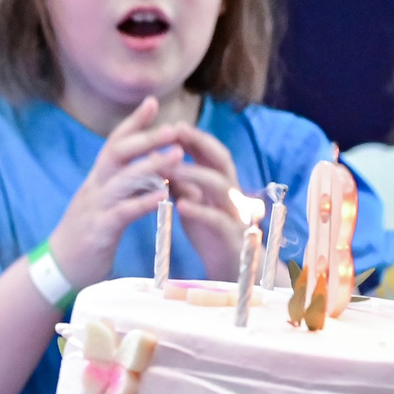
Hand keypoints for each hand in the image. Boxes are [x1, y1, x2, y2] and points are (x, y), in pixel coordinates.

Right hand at [44, 98, 200, 287]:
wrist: (58, 270)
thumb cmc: (86, 238)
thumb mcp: (103, 205)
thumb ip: (122, 187)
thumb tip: (147, 170)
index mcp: (97, 181)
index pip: (114, 143)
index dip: (133, 122)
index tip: (153, 102)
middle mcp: (94, 188)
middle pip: (117, 153)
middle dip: (146, 138)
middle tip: (174, 129)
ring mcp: (95, 208)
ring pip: (123, 179)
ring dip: (152, 165)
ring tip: (177, 156)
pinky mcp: (98, 231)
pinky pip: (123, 212)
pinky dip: (143, 201)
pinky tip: (164, 194)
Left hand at [163, 127, 245, 276]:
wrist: (230, 268)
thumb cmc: (209, 232)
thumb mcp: (192, 202)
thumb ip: (180, 183)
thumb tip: (158, 159)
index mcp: (222, 182)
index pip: (210, 151)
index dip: (194, 136)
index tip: (172, 125)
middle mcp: (232, 192)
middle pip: (222, 159)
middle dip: (200, 143)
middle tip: (176, 133)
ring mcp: (235, 212)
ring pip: (221, 185)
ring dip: (195, 174)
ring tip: (171, 169)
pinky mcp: (232, 235)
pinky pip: (218, 218)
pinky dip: (200, 210)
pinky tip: (180, 205)